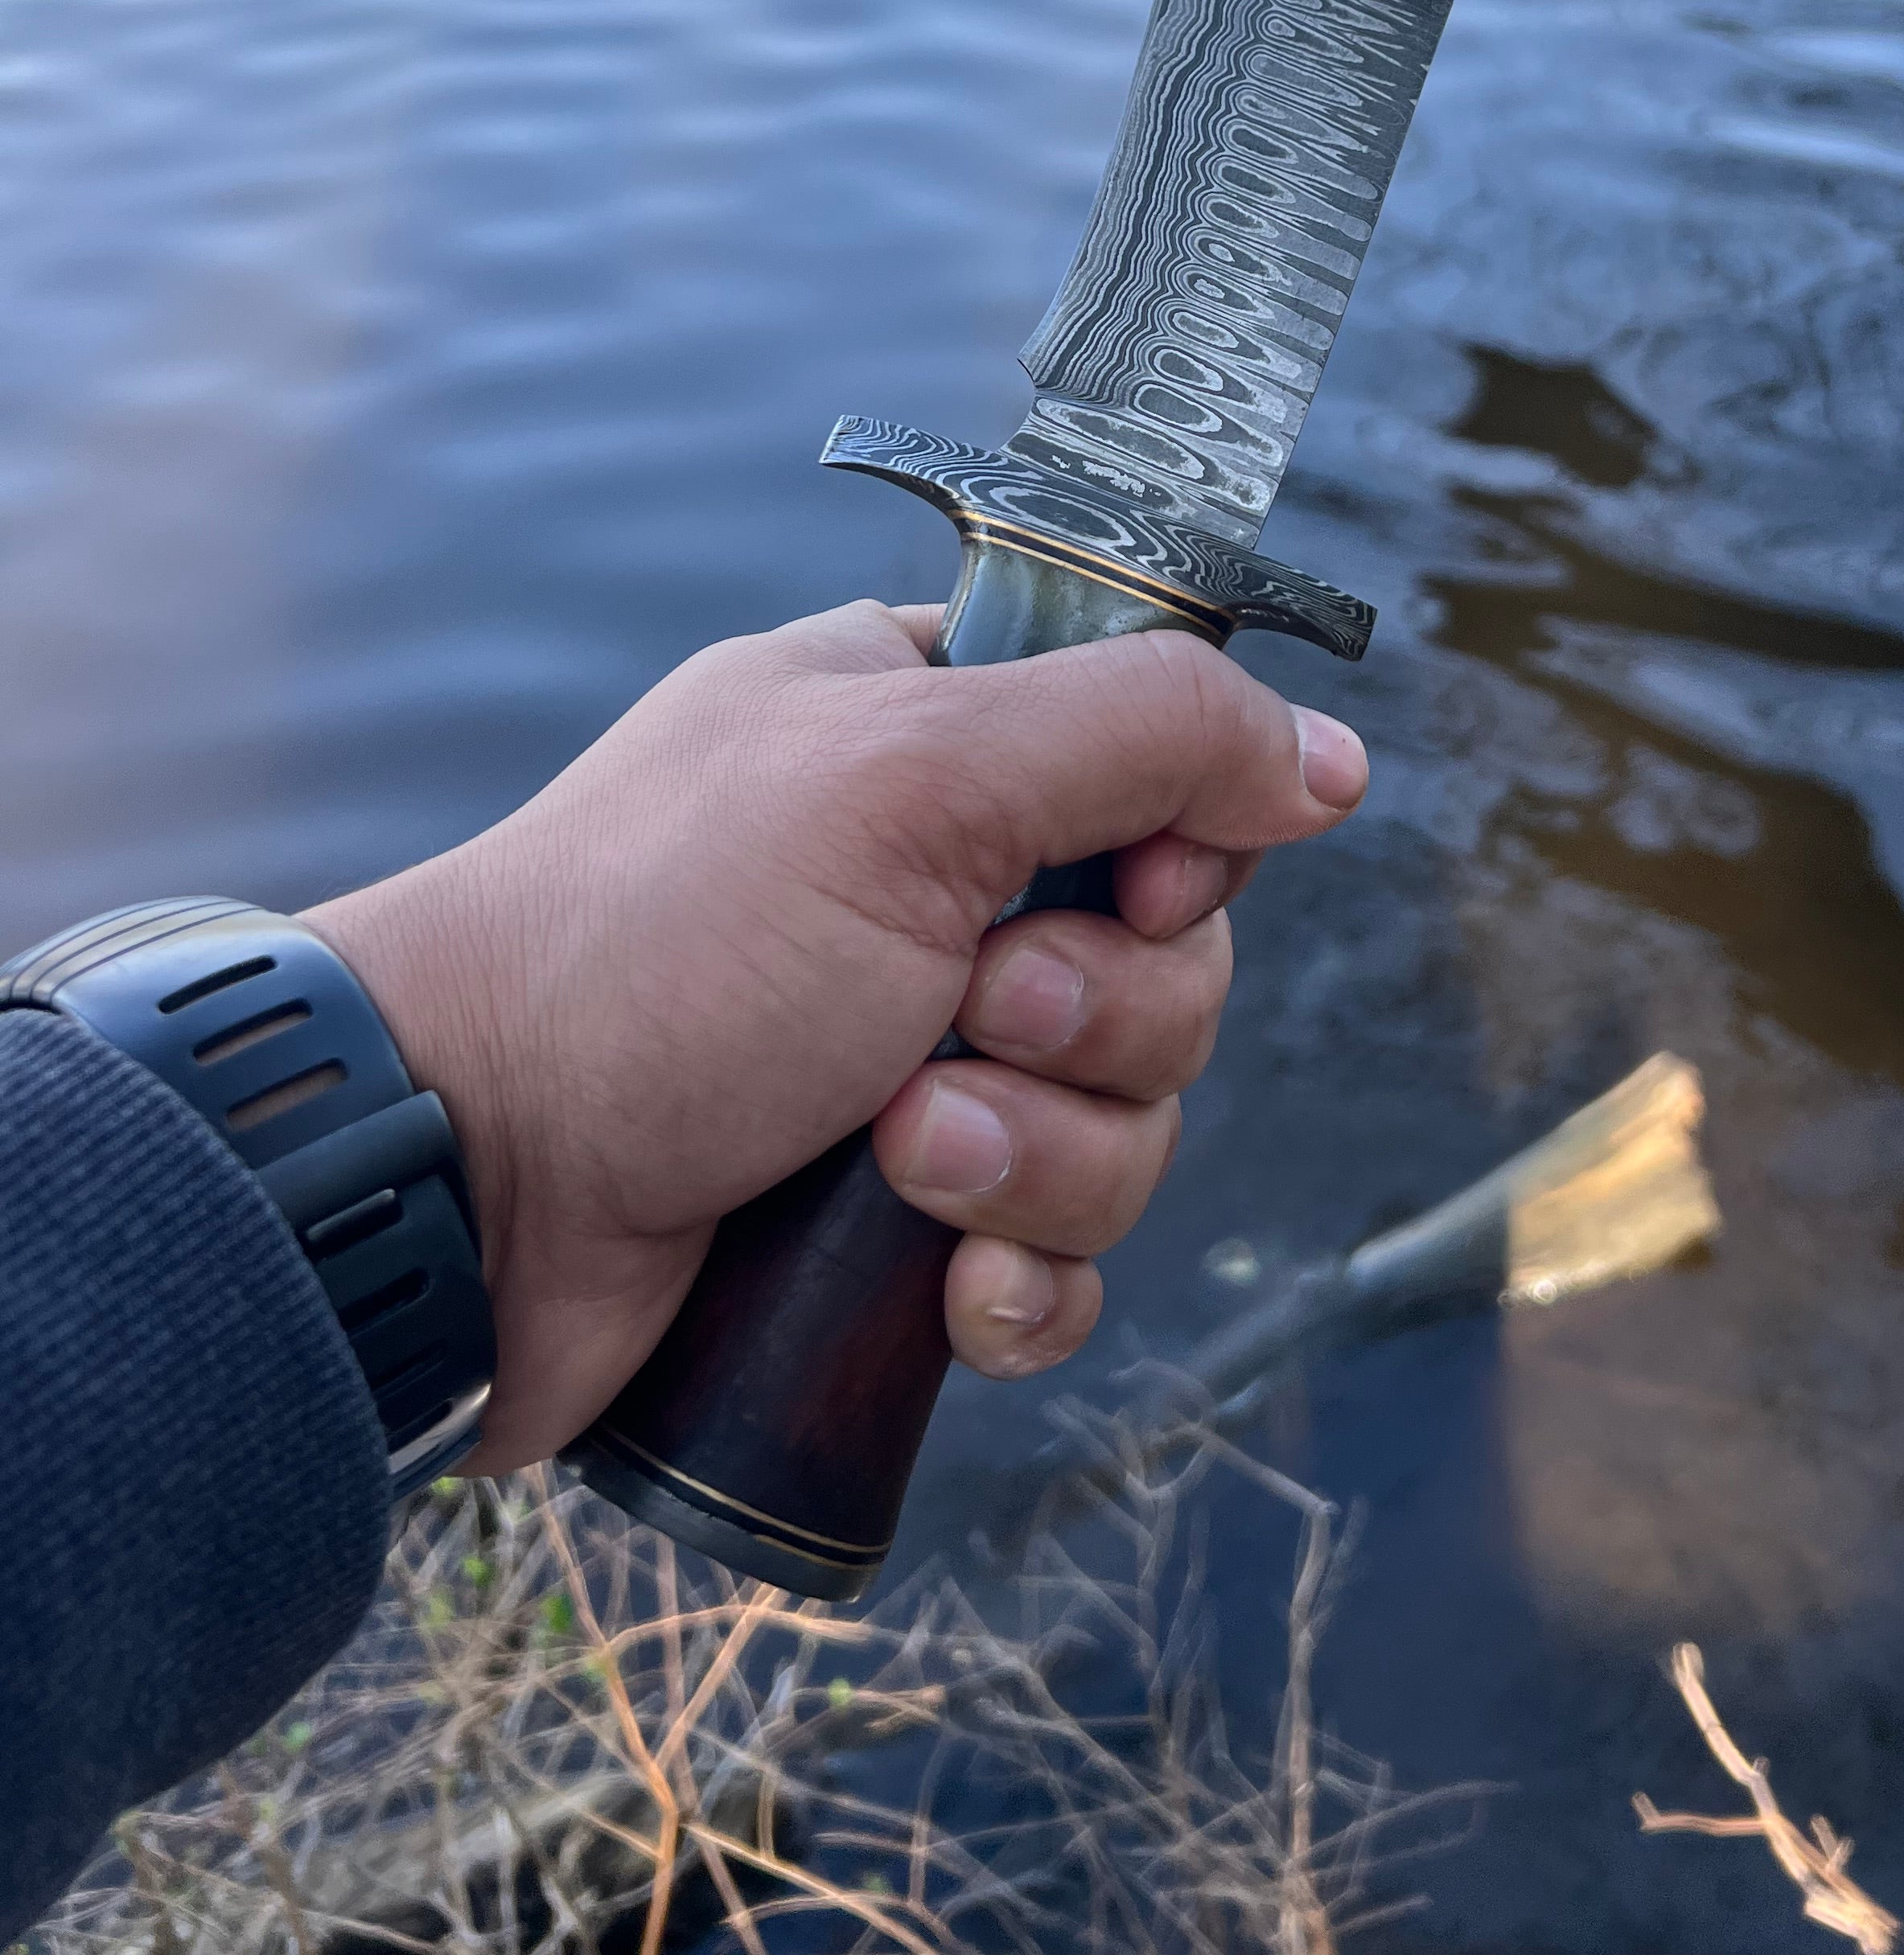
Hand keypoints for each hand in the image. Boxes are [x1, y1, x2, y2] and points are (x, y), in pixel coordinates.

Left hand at [306, 606, 1365, 1468]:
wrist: (458, 1186)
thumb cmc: (658, 945)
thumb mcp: (912, 776)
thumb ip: (1145, 731)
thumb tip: (1329, 755)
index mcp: (927, 736)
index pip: (1163, 769)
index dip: (1184, 847)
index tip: (1136, 879)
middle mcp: (927, 887)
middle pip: (1170, 963)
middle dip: (1100, 1024)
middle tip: (969, 1016)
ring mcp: (907, 1058)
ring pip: (1127, 1126)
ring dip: (1042, 1158)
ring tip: (898, 1148)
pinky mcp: (886, 1225)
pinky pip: (1055, 1263)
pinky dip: (1019, 1283)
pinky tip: (944, 1288)